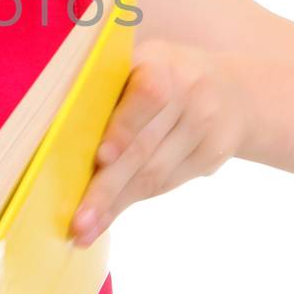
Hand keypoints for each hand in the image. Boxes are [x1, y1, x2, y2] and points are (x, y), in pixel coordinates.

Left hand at [70, 39, 249, 245]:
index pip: (147, 96)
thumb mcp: (140, 63)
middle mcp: (191, 93)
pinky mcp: (214, 155)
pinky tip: (109, 217)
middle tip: (78, 221)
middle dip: (107, 187)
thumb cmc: (162, 76)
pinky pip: (167, 183)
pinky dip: (134, 200)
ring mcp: (207, 126)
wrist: (233, 90)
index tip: (101, 158)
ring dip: (116, 205)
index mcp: (164, 63)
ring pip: (155, 174)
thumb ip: (108, 87)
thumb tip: (60, 132)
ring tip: (85, 229)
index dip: (123, 128)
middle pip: (145, 147)